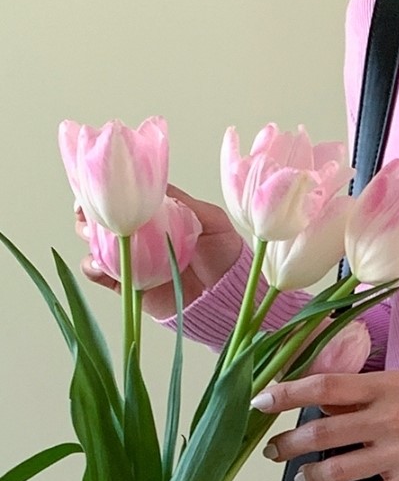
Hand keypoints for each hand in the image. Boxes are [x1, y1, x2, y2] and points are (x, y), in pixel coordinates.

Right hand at [74, 183, 242, 319]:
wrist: (228, 294)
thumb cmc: (224, 253)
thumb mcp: (210, 219)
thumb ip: (184, 202)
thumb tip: (156, 186)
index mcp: (156, 216)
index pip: (124, 198)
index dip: (105, 190)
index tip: (96, 185)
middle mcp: (139, 236)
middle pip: (102, 218)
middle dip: (89, 211)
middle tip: (89, 211)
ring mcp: (132, 260)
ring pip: (96, 244)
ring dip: (88, 237)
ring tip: (93, 235)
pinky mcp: (128, 285)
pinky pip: (101, 275)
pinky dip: (92, 267)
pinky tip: (97, 262)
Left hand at [257, 370, 398, 480]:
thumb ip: (367, 395)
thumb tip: (323, 404)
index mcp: (387, 386)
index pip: (324, 387)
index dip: (287, 393)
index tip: (260, 400)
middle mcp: (388, 420)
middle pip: (322, 433)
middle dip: (288, 444)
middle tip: (272, 450)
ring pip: (337, 471)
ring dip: (310, 476)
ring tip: (301, 477)